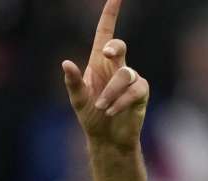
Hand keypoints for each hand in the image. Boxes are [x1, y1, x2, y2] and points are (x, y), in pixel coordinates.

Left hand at [61, 0, 148, 150]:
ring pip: (125, 74)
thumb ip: (72, 82)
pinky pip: (134, 90)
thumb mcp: (78, 100)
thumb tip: (66, 63)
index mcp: (100, 62)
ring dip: (111, 92)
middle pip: (119, 46)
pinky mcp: (141, 92)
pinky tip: (110, 111)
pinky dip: (120, 101)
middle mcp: (117, 66)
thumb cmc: (91, 115)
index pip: (106, 32)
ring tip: (101, 107)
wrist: (106, 138)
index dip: (110, 14)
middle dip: (114, 47)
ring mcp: (131, 78)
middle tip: (106, 54)